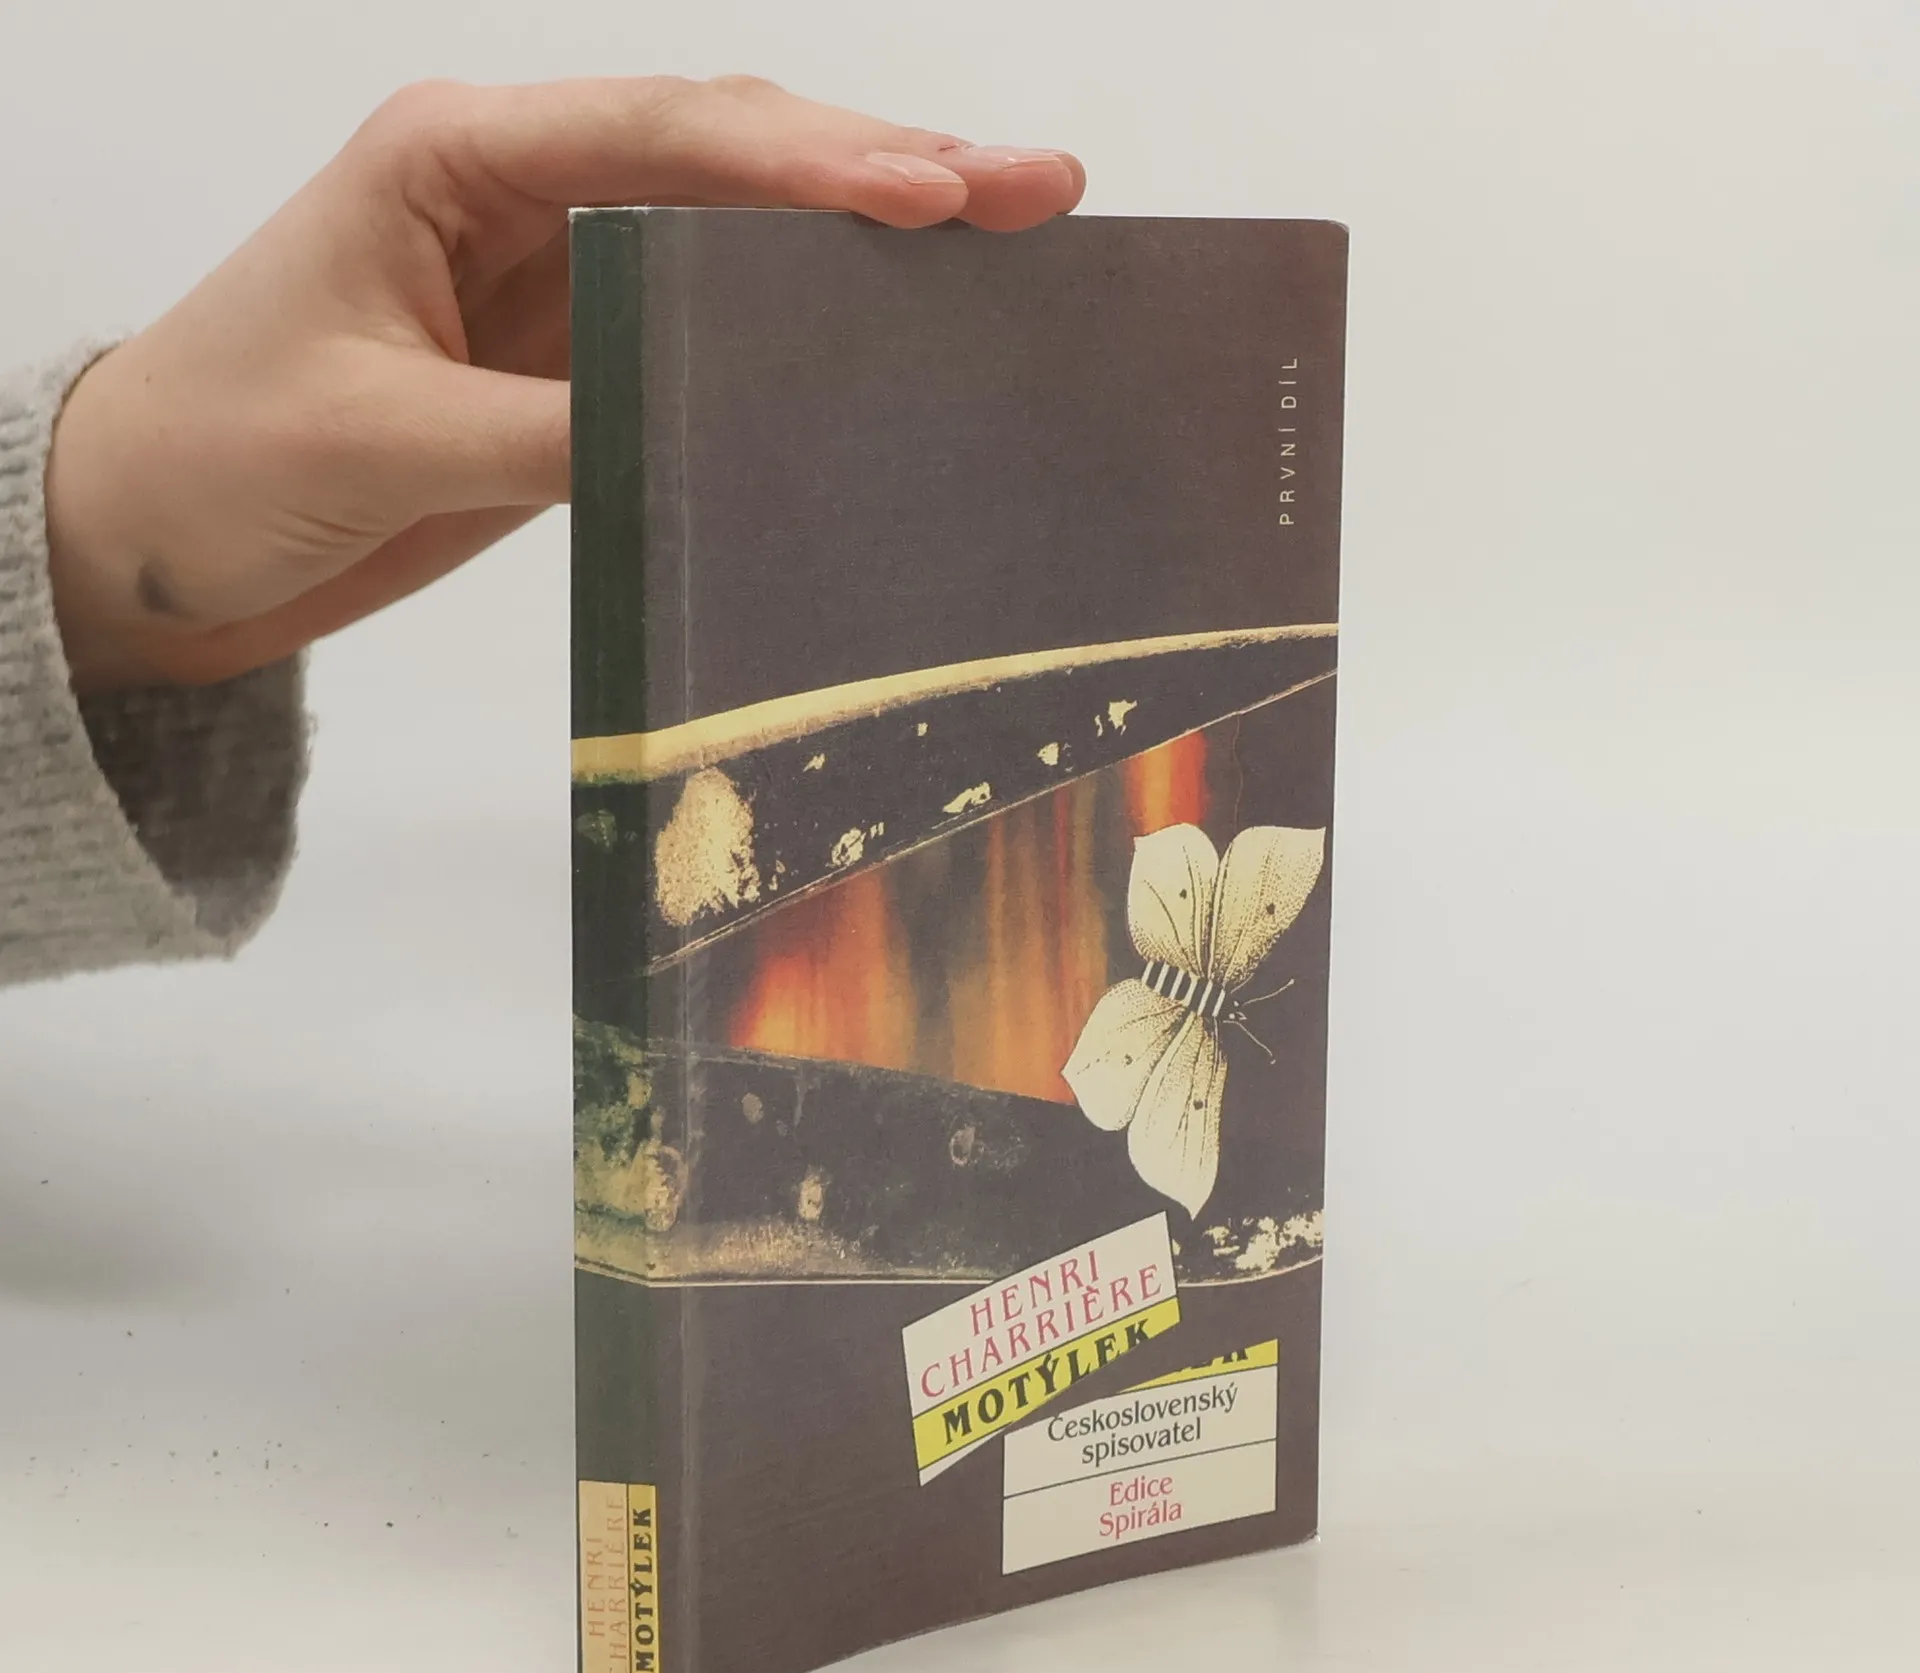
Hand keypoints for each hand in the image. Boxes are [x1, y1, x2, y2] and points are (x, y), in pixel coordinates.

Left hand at [45, 77, 1084, 694]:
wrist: (149, 546)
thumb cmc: (214, 460)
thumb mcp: (377, 437)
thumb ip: (540, 429)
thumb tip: (697, 430)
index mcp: (455, 160)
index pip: (661, 139)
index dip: (806, 163)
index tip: (935, 193)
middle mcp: (522, 196)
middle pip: (728, 158)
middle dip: (884, 166)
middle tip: (1036, 185)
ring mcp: (558, 281)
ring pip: (737, 237)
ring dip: (866, 239)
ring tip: (1007, 236)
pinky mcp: (572, 368)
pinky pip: (710, 336)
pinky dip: (803, 333)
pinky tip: (891, 338)